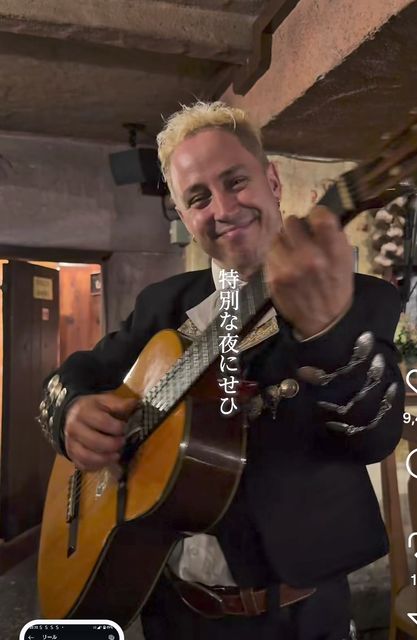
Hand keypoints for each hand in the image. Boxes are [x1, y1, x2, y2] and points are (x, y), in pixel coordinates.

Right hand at [64, 393, 137, 470]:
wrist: (72, 415)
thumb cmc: (93, 409)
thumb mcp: (104, 401)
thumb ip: (119, 403)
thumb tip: (134, 404)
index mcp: (83, 412)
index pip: (103, 422)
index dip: (117, 427)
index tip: (125, 428)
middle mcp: (74, 428)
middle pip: (95, 441)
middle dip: (113, 444)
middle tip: (122, 442)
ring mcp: (71, 443)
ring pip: (87, 456)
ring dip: (106, 458)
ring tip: (117, 454)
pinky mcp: (72, 455)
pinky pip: (83, 465)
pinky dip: (97, 466)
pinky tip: (107, 461)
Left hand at [265, 206, 353, 338]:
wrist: (324, 322)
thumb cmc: (336, 286)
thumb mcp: (346, 259)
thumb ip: (333, 236)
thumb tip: (316, 215)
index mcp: (333, 250)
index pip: (319, 214)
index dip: (315, 214)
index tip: (314, 219)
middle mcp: (310, 257)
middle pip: (292, 222)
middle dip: (296, 227)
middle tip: (299, 237)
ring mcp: (289, 268)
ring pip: (276, 237)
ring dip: (283, 242)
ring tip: (290, 252)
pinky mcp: (274, 278)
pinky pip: (269, 254)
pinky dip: (276, 256)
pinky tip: (285, 265)